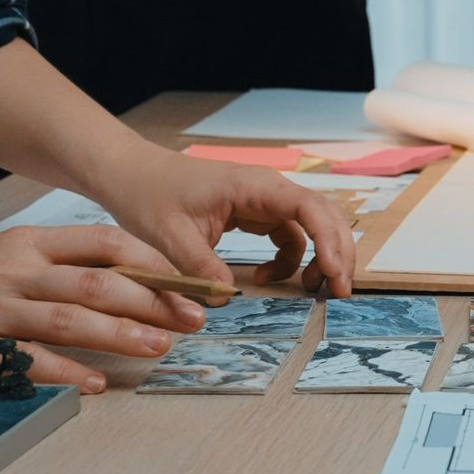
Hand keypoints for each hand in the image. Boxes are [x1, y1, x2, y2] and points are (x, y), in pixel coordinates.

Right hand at [0, 226, 206, 391]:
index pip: (106, 243)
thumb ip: (70, 264)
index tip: (190, 283)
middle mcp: (16, 271)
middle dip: (151, 301)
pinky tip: (94, 383)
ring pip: (68, 320)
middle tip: (190, 318)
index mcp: (32, 242)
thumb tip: (141, 279)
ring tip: (158, 346)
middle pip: (96, 283)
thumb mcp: (15, 255)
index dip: (153, 262)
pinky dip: (64, 373)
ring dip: (120, 334)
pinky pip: (26, 361)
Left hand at [91, 146, 355, 296]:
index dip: (330, 242)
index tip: (334, 275)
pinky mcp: (257, 213)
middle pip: (324, 216)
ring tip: (314, 289)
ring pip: (312, 227)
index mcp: (254, 187)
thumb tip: (226, 298)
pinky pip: (290, 236)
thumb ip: (200, 267)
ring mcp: (265, 201)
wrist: (133, 175)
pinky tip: (267, 279)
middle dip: (338, 253)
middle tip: (340, 291)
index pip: (310, 208)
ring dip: (320, 257)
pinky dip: (290, 260)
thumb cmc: (150, 194)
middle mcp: (268, 190)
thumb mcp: (170, 236)